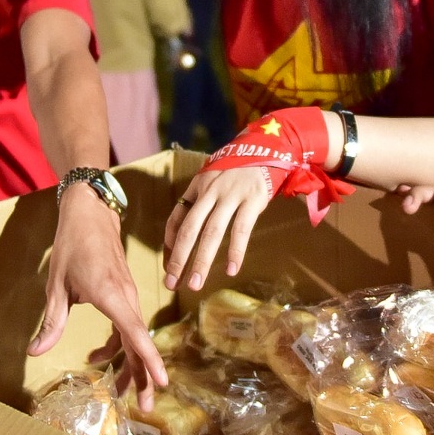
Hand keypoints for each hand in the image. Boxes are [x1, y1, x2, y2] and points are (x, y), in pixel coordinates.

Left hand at [33, 184, 167, 409]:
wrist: (90, 213)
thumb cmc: (72, 245)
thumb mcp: (56, 286)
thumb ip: (51, 322)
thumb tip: (36, 352)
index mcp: (111, 296)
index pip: (135, 334)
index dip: (148, 360)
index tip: (162, 382)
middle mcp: (126, 298)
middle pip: (139, 343)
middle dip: (143, 376)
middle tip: (144, 407)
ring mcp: (128, 296)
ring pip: (134, 337)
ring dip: (130, 364)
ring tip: (123, 392)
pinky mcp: (124, 294)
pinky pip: (127, 326)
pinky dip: (118, 345)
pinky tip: (98, 356)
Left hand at [163, 165, 276, 293]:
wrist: (265, 150)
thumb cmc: (236, 172)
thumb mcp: (212, 181)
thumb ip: (198, 204)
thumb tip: (180, 237)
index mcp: (197, 187)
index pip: (177, 218)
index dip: (170, 244)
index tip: (168, 266)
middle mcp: (210, 192)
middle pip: (190, 229)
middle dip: (179, 258)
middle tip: (172, 283)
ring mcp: (231, 195)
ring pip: (212, 233)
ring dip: (202, 260)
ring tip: (195, 284)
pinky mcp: (252, 200)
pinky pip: (241, 229)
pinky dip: (236, 251)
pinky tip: (232, 270)